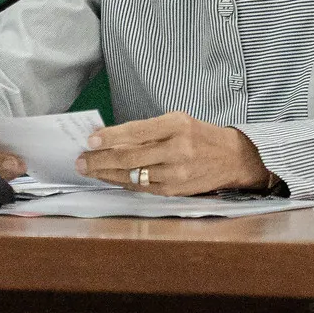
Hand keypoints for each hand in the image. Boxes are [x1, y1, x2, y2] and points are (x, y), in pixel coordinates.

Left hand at [74, 111, 271, 195]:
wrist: (232, 158)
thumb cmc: (200, 135)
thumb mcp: (178, 121)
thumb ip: (148, 130)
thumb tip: (111, 138)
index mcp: (177, 125)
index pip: (136, 132)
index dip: (110, 137)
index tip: (90, 140)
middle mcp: (177, 150)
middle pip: (130, 157)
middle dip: (100, 160)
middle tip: (81, 160)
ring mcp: (176, 173)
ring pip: (132, 175)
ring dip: (106, 174)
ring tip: (89, 170)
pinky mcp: (174, 191)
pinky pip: (142, 188)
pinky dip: (122, 183)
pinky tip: (109, 178)